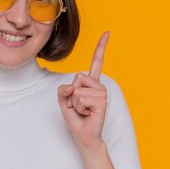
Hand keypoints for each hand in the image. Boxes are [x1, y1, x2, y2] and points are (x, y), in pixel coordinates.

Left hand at [57, 31, 109, 148]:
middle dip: (71, 93)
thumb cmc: (76, 118)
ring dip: (75, 102)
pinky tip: (87, 113)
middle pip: (77, 77)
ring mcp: (101, 93)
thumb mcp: (64, 102)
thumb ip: (62, 91)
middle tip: (78, 106)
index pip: (96, 62)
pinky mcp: (102, 101)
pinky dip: (79, 107)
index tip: (107, 32)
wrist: (84, 136)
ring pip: (78, 89)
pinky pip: (81, 98)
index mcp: (91, 83)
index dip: (101, 47)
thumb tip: (70, 86)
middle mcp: (98, 86)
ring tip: (83, 110)